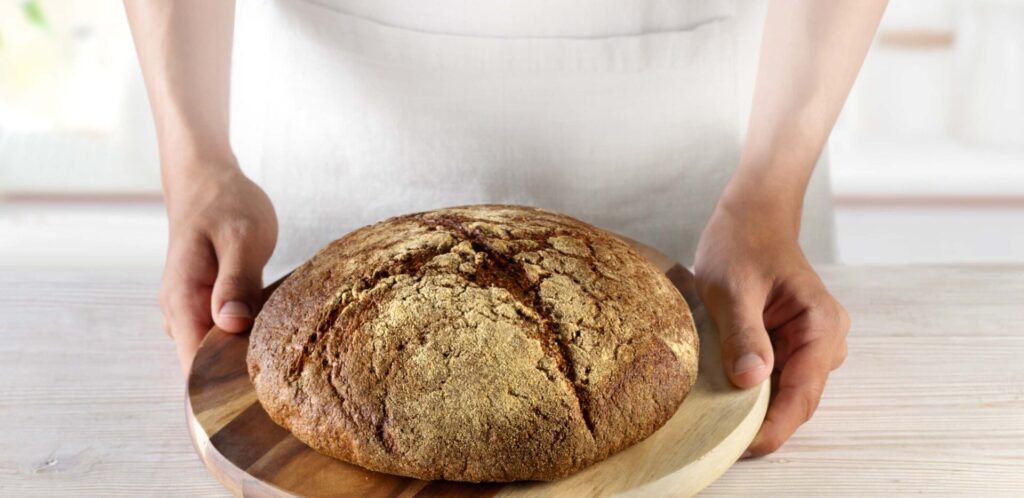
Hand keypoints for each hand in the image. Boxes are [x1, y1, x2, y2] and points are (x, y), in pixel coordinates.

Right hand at [160, 160, 276, 373]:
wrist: (206, 178)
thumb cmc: (224, 203)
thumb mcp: (240, 237)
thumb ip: (236, 282)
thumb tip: (231, 326)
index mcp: (182, 301)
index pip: (194, 366)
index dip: (224, 389)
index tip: (262, 400)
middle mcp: (180, 313)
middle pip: (206, 366)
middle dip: (241, 380)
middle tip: (289, 389)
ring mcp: (192, 310)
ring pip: (217, 351)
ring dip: (247, 360)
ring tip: (289, 370)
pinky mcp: (209, 304)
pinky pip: (225, 334)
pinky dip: (248, 340)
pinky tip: (279, 342)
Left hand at [694, 194, 848, 456]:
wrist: (751, 217)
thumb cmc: (741, 244)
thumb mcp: (732, 288)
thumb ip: (744, 334)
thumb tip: (751, 382)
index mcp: (821, 325)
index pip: (802, 393)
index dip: (774, 426)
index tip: (744, 447)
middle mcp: (827, 339)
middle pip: (798, 398)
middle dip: (765, 422)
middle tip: (722, 441)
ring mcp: (814, 342)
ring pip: (789, 391)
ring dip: (759, 407)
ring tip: (720, 418)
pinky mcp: (796, 342)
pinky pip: (780, 377)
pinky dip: (756, 389)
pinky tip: (728, 393)